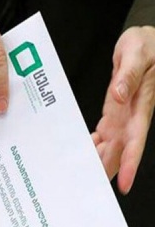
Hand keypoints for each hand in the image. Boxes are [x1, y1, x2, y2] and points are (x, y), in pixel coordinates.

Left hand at [92, 26, 154, 194]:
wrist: (147, 38)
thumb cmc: (146, 44)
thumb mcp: (136, 53)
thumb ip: (128, 75)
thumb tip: (120, 95)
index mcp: (141, 105)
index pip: (135, 141)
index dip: (129, 163)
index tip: (123, 184)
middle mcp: (133, 115)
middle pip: (120, 149)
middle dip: (107, 169)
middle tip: (88, 187)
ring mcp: (124, 114)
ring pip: (111, 145)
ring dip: (98, 160)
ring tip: (80, 176)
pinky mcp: (116, 110)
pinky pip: (105, 133)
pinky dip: (94, 144)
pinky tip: (82, 152)